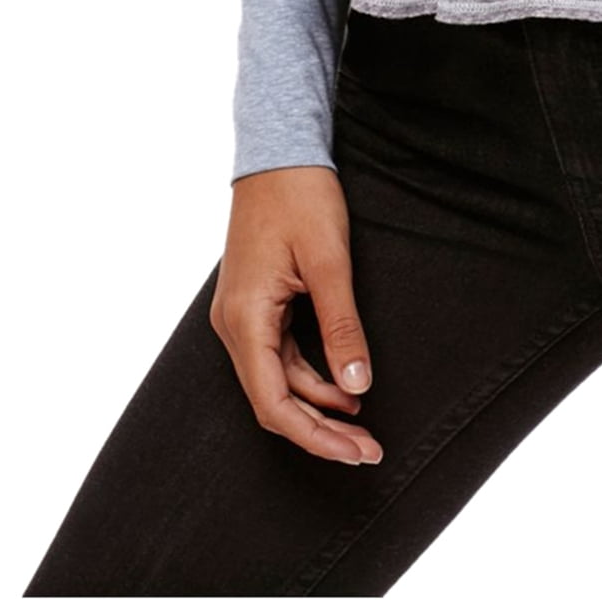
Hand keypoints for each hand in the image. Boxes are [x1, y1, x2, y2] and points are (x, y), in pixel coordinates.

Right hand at [211, 166, 383, 464]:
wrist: (279, 150)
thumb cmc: (301, 196)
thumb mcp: (329, 261)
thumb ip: (341, 326)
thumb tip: (357, 386)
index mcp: (244, 318)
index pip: (274, 403)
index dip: (316, 436)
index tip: (357, 451)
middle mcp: (233, 324)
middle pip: (273, 400)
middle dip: (320, 430)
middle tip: (367, 448)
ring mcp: (242, 315)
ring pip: (277, 380)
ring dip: (318, 405)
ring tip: (362, 421)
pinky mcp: (255, 303)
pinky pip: (279, 355)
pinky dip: (310, 375)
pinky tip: (342, 383)